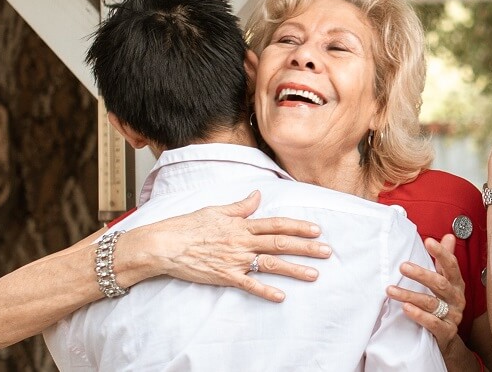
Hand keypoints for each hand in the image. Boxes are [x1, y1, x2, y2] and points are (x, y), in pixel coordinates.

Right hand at [130, 190, 331, 301]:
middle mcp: (242, 241)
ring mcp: (235, 260)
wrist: (164, 244)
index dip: (298, 226)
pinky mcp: (225, 276)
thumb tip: (258, 195)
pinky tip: (281, 296)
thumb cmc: (187, 226)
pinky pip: (249, 285)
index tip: (317, 229)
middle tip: (327, 251)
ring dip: (294, 270)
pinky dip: (265, 291)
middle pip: (280, 244)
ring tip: (314, 274)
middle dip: (306, 247)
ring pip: (271, 264)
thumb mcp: (216, 210)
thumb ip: (240, 206)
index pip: (277, 224)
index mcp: (242, 225)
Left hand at [387, 234, 466, 350]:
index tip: (428, 241)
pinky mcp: (446, 332)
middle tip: (402, 267)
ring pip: (431, 304)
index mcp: (457, 284)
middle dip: (421, 274)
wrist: (447, 337)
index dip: (442, 253)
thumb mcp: (446, 281)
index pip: (451, 266)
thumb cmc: (444, 305)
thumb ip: (444, 261)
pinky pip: (433, 323)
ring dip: (410, 295)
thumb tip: (449, 236)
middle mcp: (457, 298)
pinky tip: (406, 308)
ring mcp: (453, 316)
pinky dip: (419, 316)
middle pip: (440, 284)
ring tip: (391, 290)